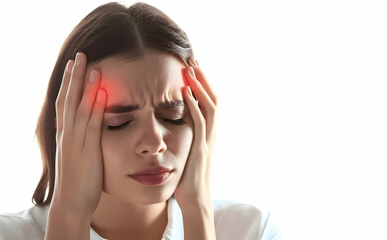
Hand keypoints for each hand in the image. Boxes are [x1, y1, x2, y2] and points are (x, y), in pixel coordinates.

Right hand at [52, 52, 106, 217]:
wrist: (72, 203)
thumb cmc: (79, 179)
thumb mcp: (79, 154)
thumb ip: (83, 137)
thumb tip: (92, 124)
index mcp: (66, 134)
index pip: (65, 103)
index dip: (69, 83)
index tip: (73, 65)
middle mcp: (68, 134)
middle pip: (68, 100)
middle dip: (74, 77)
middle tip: (79, 55)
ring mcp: (75, 142)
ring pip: (78, 109)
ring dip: (85, 86)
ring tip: (91, 66)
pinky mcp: (86, 151)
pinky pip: (91, 125)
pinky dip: (96, 108)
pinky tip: (102, 93)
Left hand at [174, 59, 217, 207]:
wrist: (195, 199)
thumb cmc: (188, 178)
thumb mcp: (187, 152)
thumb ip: (185, 137)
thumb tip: (173, 125)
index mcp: (208, 133)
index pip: (208, 102)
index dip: (202, 84)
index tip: (192, 69)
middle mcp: (211, 133)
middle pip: (212, 98)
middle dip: (203, 78)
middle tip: (193, 60)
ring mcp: (208, 139)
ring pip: (209, 105)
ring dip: (199, 85)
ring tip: (190, 68)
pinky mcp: (201, 147)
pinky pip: (198, 121)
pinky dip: (193, 104)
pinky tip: (184, 92)